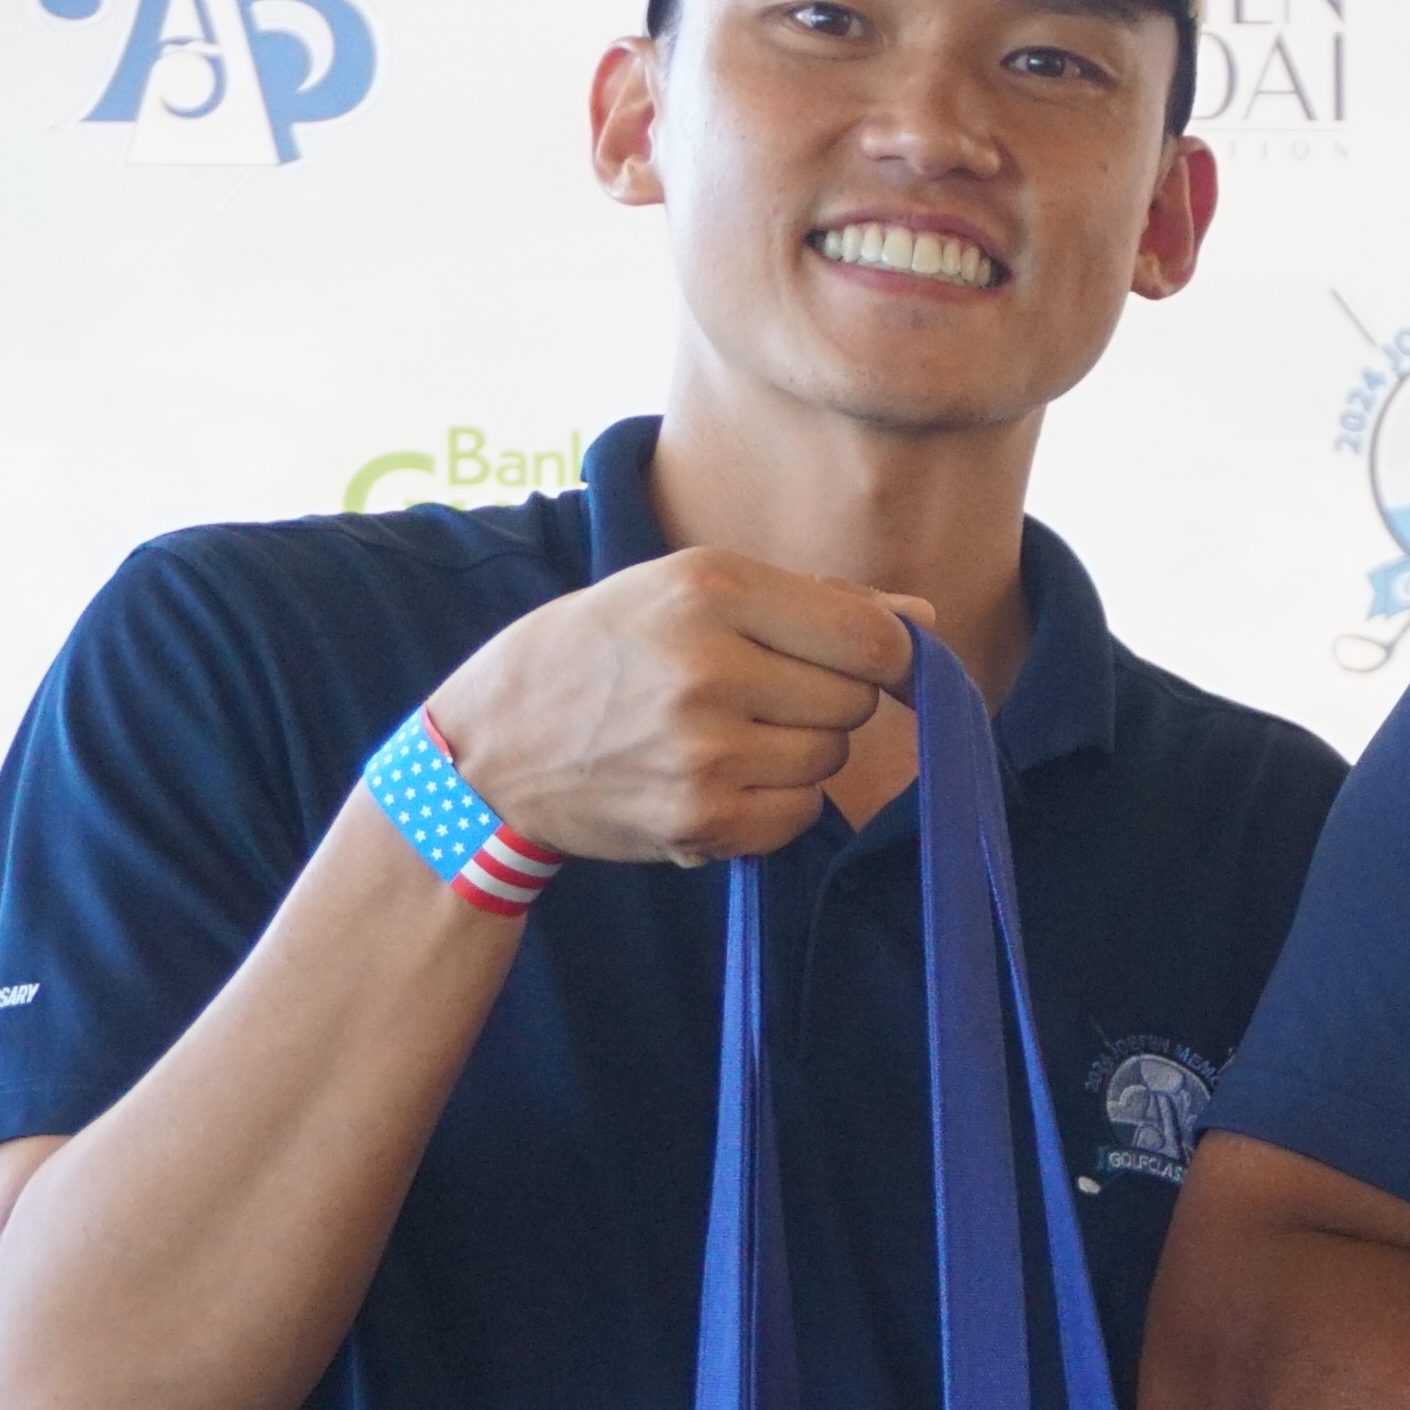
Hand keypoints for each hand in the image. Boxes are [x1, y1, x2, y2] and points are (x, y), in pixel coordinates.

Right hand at [417, 550, 922, 867]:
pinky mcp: (700, 819)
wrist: (487, 752)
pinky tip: (715, 779)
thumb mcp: (681, 591)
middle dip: (825, 697)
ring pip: (829, 759)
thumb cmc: (596, 654)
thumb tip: (922, 622)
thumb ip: (810, 602)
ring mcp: (704, 751)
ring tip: (723, 734)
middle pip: (853, 699)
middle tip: (756, 693)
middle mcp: (710, 667)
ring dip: (799, 751)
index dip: (892, 656)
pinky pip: (798, 815)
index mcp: (710, 589)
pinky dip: (774, 804)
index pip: (871, 638)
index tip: (879, 664)